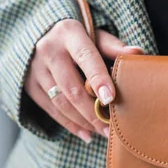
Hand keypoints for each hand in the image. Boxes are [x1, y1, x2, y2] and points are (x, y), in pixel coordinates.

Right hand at [25, 19, 143, 142]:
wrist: (42, 35)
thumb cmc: (80, 38)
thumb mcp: (96, 36)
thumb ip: (114, 47)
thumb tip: (137, 54)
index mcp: (68, 33)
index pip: (86, 57)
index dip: (98, 78)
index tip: (110, 98)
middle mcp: (48, 49)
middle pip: (71, 87)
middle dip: (92, 112)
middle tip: (110, 129)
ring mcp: (35, 68)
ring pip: (61, 102)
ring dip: (83, 121)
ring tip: (102, 133)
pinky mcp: (29, 84)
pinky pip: (51, 109)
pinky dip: (70, 124)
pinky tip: (87, 134)